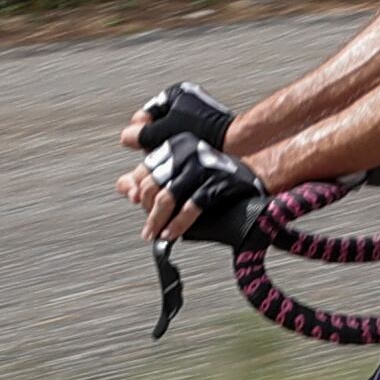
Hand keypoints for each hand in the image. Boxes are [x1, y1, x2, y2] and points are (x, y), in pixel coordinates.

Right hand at [121, 79, 233, 155]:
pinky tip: (181, 158)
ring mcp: (193, 115)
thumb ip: (141, 134)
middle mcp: (184, 100)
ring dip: (163, 147)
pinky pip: (180, 140)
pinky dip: (177, 149)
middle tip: (160, 150)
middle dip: (153, 140)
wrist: (235, 140)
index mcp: (175, 93)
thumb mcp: (164, 132)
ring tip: (172, 154)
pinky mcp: (201, 129)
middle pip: (154, 127)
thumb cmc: (202, 132)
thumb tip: (126, 137)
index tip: (151, 140)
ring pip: (165, 136)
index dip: (143, 131)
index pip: (143, 115)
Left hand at [121, 131, 266, 244]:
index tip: (138, 206)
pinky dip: (177, 224)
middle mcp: (187, 152)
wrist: (257, 173)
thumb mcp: (182, 169)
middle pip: (152, 185)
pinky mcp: (216, 184)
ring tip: (153, 234)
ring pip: (166, 198)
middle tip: (148, 228)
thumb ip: (152, 176)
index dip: (138, 191)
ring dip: (156, 221)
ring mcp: (202, 168)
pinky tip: (171, 235)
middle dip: (147, 210)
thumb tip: (123, 187)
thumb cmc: (217, 173)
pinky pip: (190, 208)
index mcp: (177, 145)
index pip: (144, 170)